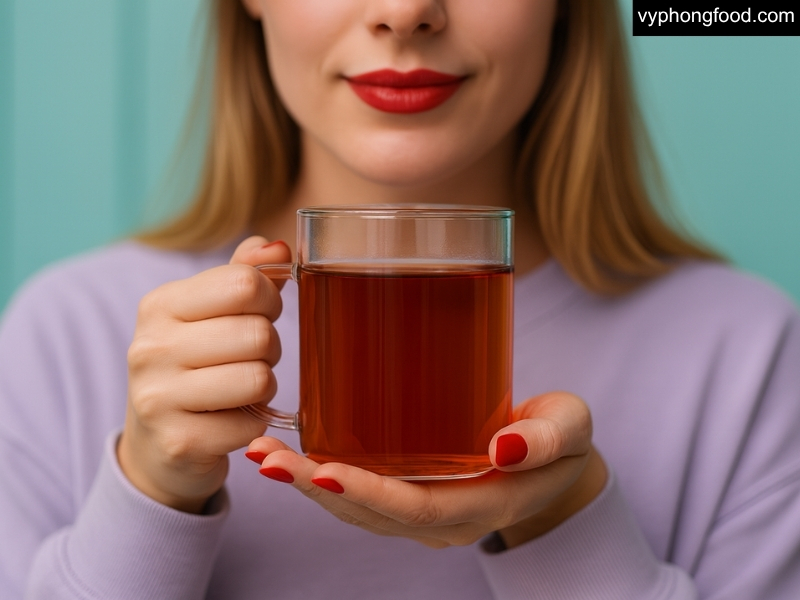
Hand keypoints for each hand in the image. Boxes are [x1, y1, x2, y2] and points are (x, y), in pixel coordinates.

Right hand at [118, 236, 290, 512]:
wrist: (157, 443)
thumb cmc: (195, 364)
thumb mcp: (209, 313)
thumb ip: (243, 273)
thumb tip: (277, 248)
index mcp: (160, 304)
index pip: (245, 283)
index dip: (269, 301)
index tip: (258, 315)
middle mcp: (150, 348)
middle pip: (259, 334)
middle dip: (269, 349)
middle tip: (249, 360)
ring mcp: (158, 398)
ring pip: (259, 379)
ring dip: (263, 387)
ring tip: (240, 389)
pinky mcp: (178, 442)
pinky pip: (251, 424)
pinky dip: (252, 424)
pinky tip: (228, 421)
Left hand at [247, 392, 606, 547]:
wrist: (551, 457)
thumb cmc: (560, 441)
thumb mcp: (570, 430)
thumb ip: (547, 438)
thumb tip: (507, 447)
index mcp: (481, 506)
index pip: (418, 510)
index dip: (372, 494)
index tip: (327, 471)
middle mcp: (443, 519)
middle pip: (372, 514)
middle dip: (317, 489)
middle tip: (269, 460)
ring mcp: (424, 509)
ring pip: (358, 509)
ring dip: (309, 485)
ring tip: (264, 457)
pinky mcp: (412, 489)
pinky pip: (361, 493)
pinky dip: (323, 476)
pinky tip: (292, 452)